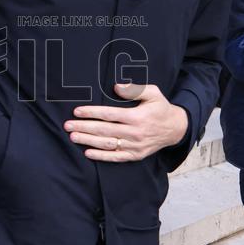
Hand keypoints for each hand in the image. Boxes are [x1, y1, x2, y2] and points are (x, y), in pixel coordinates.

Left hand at [64, 83, 188, 161]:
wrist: (175, 129)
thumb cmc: (160, 108)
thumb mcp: (153, 93)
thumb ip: (135, 89)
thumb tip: (117, 86)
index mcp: (137, 117)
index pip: (110, 114)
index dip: (92, 113)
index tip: (77, 111)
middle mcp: (135, 133)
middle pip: (104, 130)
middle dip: (84, 127)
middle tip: (68, 125)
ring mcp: (135, 146)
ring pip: (107, 144)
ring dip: (88, 141)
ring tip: (73, 136)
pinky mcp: (135, 155)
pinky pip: (116, 157)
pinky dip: (101, 156)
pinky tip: (88, 152)